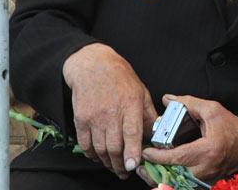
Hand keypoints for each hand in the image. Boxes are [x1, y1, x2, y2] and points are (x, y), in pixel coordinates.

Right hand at [62, 43, 157, 178]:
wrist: (92, 65)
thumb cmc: (119, 76)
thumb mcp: (141, 91)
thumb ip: (148, 113)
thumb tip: (157, 132)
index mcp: (130, 104)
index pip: (132, 133)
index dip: (132, 152)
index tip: (133, 165)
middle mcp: (112, 112)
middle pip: (115, 146)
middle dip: (120, 164)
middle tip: (124, 172)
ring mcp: (94, 117)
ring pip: (100, 148)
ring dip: (107, 162)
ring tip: (113, 167)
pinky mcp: (81, 119)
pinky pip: (85, 144)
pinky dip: (92, 154)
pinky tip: (98, 157)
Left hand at [141, 94, 237, 179]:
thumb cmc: (233, 129)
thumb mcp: (213, 110)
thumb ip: (189, 103)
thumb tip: (168, 99)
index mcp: (208, 150)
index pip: (177, 157)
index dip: (158, 156)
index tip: (147, 151)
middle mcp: (206, 168)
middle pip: (173, 176)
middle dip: (154, 172)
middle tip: (141, 165)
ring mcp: (206, 179)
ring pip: (177, 184)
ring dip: (160, 179)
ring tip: (147, 171)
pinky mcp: (205, 183)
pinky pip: (184, 186)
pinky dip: (171, 182)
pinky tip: (162, 175)